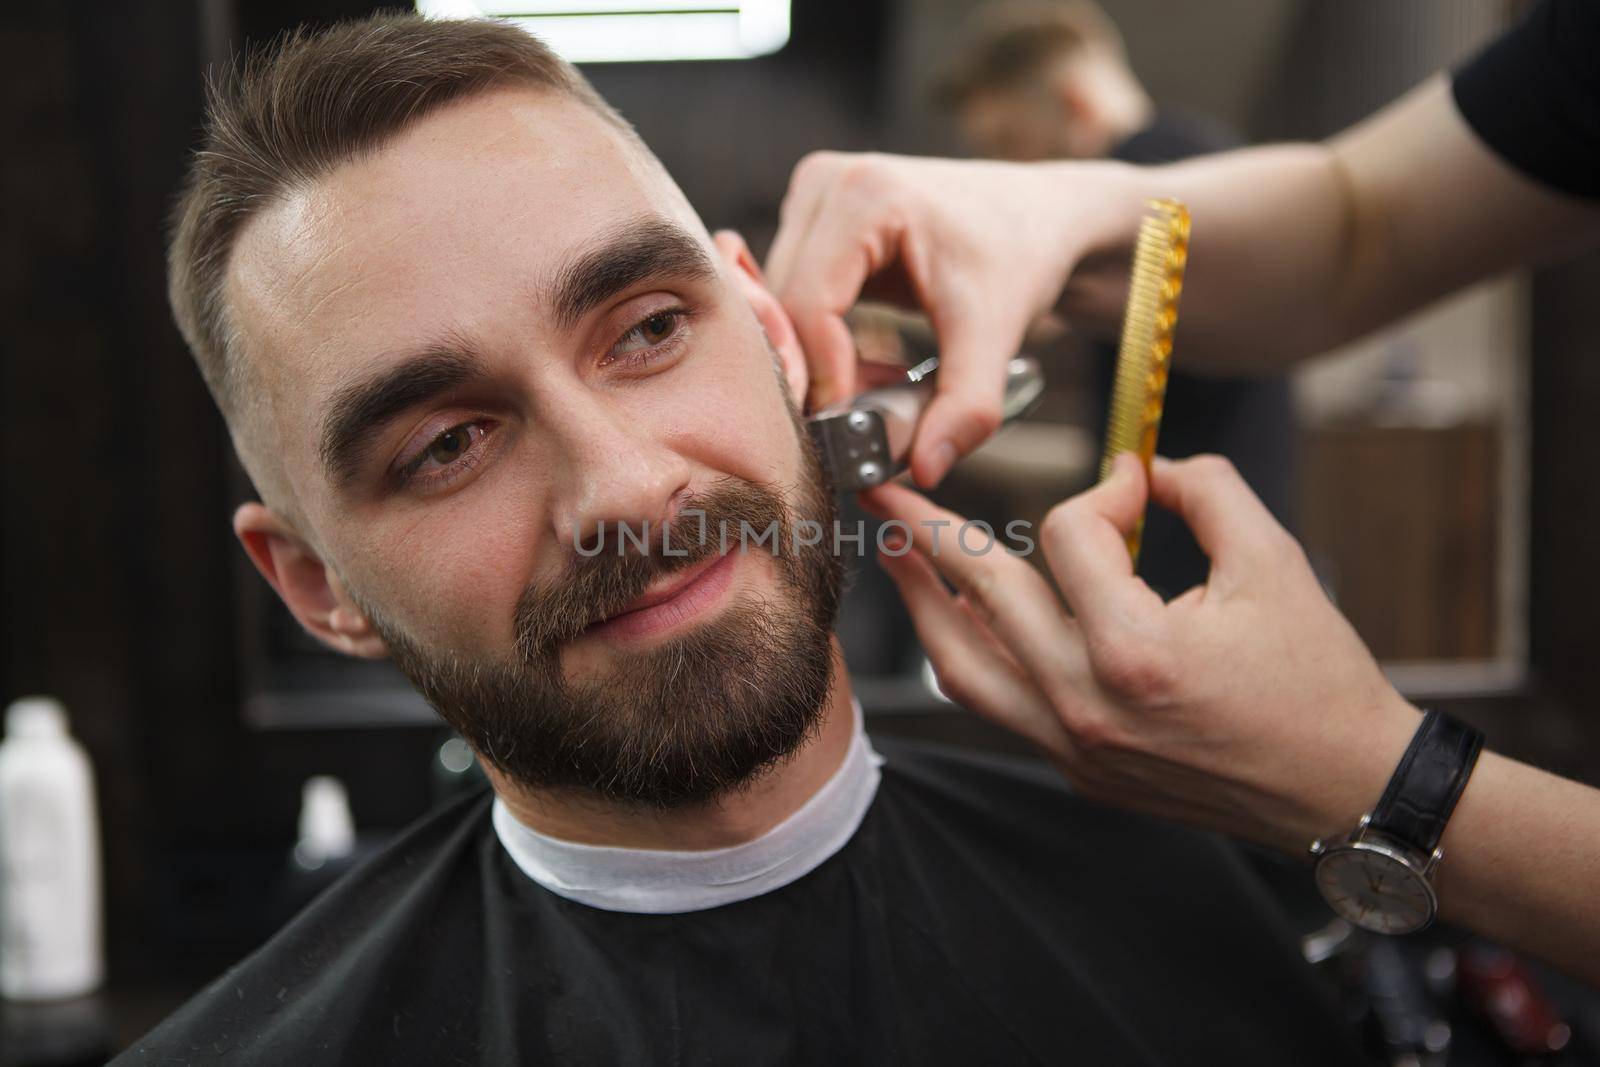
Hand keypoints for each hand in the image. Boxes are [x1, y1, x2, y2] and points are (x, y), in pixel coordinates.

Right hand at [765, 151, 1141, 486]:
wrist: (1040, 216)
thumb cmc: (1021, 257)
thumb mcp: (998, 332)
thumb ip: (966, 406)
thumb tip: (925, 471)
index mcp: (864, 194)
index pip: (808, 305)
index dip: (823, 375)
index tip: (854, 428)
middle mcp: (826, 182)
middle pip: (783, 307)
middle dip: (817, 375)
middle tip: (863, 424)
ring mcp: (813, 196)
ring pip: (780, 308)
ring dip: (818, 363)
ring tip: (880, 391)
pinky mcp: (812, 221)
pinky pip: (792, 299)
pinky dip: (822, 345)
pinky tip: (870, 367)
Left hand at [859, 453, 1422, 854]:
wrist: (1343, 789)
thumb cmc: (1316, 678)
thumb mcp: (1274, 561)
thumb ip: (1205, 489)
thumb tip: (1143, 466)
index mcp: (1135, 653)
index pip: (1070, 537)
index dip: (1103, 490)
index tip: (1138, 484)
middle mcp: (1088, 706)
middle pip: (983, 595)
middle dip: (929, 530)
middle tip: (886, 487)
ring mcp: (1074, 746)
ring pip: (962, 666)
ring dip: (924, 602)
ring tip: (896, 552)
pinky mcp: (1076, 770)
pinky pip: (996, 704)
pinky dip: (966, 654)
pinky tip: (957, 620)